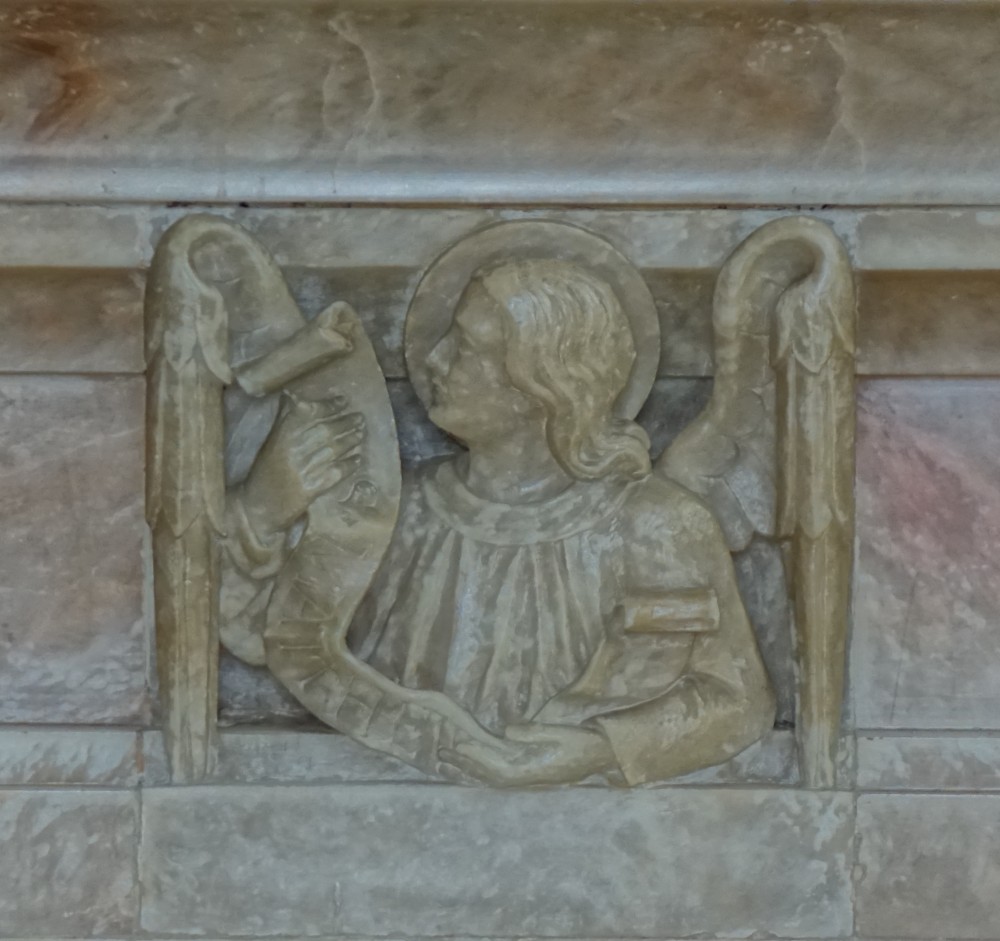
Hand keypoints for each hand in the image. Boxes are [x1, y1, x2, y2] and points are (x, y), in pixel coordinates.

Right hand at [242, 394, 364, 535]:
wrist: (257, 506)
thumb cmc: (265, 471)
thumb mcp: (271, 442)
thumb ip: (284, 419)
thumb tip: (293, 395)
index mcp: (281, 435)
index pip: (309, 413)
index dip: (329, 406)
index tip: (344, 401)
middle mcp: (292, 449)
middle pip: (326, 430)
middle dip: (346, 423)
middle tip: (360, 418)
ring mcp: (302, 470)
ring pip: (333, 450)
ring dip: (350, 441)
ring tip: (361, 434)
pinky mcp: (310, 489)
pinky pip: (335, 473)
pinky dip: (348, 465)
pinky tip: (356, 460)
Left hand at [439, 722, 614, 786]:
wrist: (600, 755)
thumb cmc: (582, 744)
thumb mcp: (560, 735)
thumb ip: (534, 734)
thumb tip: (507, 730)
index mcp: (531, 771)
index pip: (497, 766)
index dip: (477, 756)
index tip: (459, 744)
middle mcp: (524, 778)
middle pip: (488, 774)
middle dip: (464, 765)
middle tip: (440, 754)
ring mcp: (526, 776)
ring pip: (490, 775)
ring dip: (468, 768)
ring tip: (445, 760)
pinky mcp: (528, 771)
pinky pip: (498, 772)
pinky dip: (481, 768)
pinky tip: (470, 763)